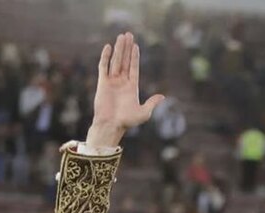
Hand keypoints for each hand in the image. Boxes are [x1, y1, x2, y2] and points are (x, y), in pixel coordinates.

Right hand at [86, 32, 165, 148]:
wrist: (111, 126)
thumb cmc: (127, 122)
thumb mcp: (144, 113)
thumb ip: (152, 103)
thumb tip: (162, 96)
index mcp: (132, 87)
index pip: (134, 67)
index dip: (135, 56)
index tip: (136, 45)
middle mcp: (121, 82)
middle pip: (125, 61)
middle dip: (127, 48)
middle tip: (128, 34)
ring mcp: (112, 82)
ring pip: (116, 61)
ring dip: (119, 49)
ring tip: (121, 36)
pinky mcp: (102, 83)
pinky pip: (103, 67)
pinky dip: (106, 57)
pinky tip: (108, 47)